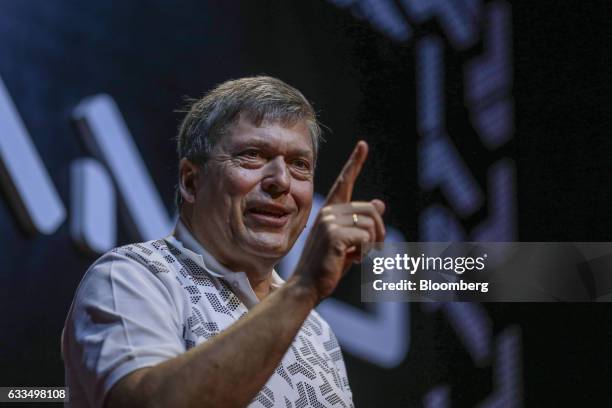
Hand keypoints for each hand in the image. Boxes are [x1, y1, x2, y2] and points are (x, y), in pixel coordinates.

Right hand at [292, 141, 385, 302]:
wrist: (307, 285)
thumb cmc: (328, 265)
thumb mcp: (349, 242)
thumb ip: (362, 224)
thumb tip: (380, 204)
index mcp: (330, 211)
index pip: (344, 182)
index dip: (355, 162)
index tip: (363, 145)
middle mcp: (329, 212)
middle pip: (370, 211)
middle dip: (380, 232)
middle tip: (375, 249)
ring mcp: (330, 222)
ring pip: (371, 224)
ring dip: (373, 244)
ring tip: (361, 256)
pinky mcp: (334, 235)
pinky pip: (366, 238)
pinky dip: (367, 252)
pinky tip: (354, 260)